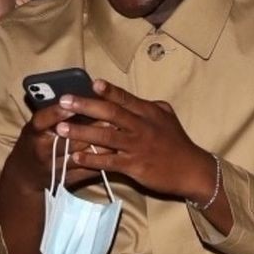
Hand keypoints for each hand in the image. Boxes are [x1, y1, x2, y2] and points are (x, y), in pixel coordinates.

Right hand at [0, 94, 107, 201]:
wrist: (27, 175)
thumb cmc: (36, 141)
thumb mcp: (38, 126)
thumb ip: (53, 114)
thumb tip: (79, 96)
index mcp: (33, 133)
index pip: (42, 121)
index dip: (56, 112)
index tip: (69, 101)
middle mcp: (42, 151)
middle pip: (67, 139)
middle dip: (89, 128)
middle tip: (109, 117)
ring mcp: (55, 167)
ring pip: (80, 156)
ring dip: (100, 144)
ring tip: (117, 133)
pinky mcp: (66, 180)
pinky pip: (87, 171)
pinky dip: (101, 161)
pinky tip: (115, 152)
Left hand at [61, 83, 213, 201]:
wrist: (192, 170)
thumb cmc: (177, 143)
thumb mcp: (167, 117)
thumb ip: (148, 106)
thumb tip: (132, 99)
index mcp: (148, 112)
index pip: (124, 97)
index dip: (107, 90)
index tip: (90, 83)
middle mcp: (141, 126)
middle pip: (110, 113)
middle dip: (85, 106)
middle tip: (64, 102)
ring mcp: (137, 147)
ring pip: (105, 136)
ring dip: (81, 132)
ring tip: (61, 130)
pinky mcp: (134, 166)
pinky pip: (109, 162)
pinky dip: (91, 159)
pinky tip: (75, 158)